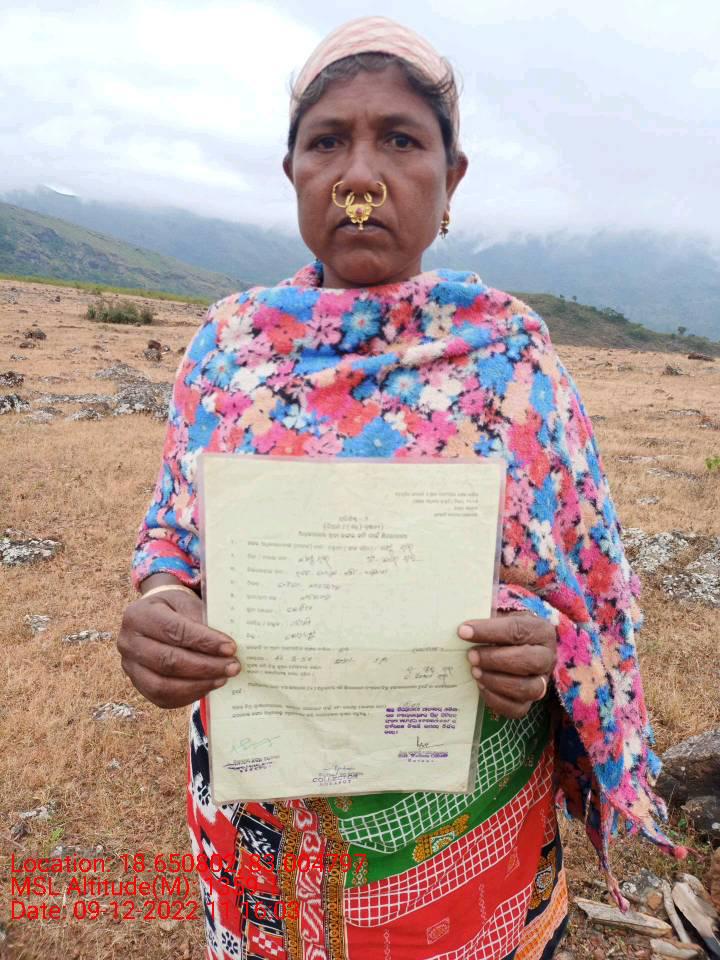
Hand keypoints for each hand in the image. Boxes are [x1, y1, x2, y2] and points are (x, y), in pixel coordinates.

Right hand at [117, 589, 239, 707]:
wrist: (154, 616)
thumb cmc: (174, 608)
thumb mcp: (186, 602)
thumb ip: (201, 620)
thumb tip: (226, 647)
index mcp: (139, 615)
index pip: (174, 631)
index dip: (204, 642)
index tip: (230, 648)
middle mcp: (128, 642)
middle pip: (168, 661)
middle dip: (205, 666)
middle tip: (232, 666)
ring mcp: (129, 667)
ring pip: (163, 686)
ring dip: (198, 684)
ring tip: (223, 678)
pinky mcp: (137, 685)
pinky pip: (162, 698)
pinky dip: (189, 695)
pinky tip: (208, 685)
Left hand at [457, 612, 556, 718]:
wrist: (510, 647)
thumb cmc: (502, 629)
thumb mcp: (498, 615)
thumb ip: (485, 616)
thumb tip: (463, 625)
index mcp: (541, 630)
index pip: (518, 629)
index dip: (489, 631)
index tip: (463, 631)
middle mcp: (547, 657)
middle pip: (529, 660)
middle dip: (495, 659)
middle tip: (471, 656)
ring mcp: (541, 682)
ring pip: (527, 688)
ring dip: (496, 681)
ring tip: (474, 671)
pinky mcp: (530, 702)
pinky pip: (518, 709)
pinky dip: (496, 700)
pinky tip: (481, 686)